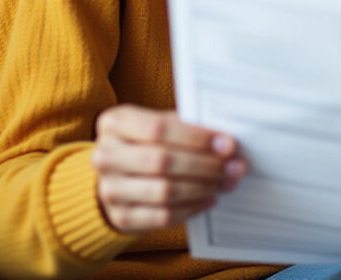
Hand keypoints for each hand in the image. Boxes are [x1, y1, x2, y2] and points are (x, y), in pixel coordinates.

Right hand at [91, 104, 246, 233]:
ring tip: (225, 183)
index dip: (197, 138)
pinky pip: (162, 216)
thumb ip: (187, 128)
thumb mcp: (160, 124)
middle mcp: (105, 156)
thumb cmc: (147, 143)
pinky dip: (192, 208)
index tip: (228, 144)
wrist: (118, 176)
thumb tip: (225, 143)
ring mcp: (109, 189)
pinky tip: (209, 199)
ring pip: (164, 192)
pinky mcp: (120, 217)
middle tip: (234, 167)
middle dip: (206, 165)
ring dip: (203, 188)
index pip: (159, 128)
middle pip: (162, 161)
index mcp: (115, 123)